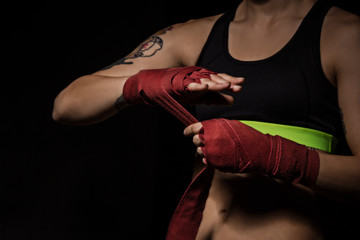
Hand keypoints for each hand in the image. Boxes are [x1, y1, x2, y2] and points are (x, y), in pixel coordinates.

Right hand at [185, 73, 243, 104]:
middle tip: (238, 87)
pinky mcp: (184, 86)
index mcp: (207, 80)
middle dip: (227, 83)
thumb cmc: (187, 93)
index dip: (231, 80)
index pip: (220, 79)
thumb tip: (233, 101)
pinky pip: (192, 86)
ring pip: (206, 82)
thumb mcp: (205, 98)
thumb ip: (218, 99)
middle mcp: (201, 78)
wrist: (168, 91)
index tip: (241, 83)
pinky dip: (199, 86)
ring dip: (217, 84)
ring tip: (227, 85)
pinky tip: (206, 87)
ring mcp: (193, 81)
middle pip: (216, 79)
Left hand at [186, 118, 319, 185]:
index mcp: (211, 127)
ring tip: (219, 148)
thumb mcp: (229, 124)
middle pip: (195, 140)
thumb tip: (204, 128)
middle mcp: (208, 139)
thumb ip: (214, 126)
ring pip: (200, 151)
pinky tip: (221, 155)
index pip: (192, 129)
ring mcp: (210, 153)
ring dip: (205, 149)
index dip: (188, 131)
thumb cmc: (246, 136)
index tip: (186, 132)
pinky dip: (210, 158)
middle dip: (199, 140)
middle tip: (208, 140)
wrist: (257, 152)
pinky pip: (206, 160)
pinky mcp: (214, 163)